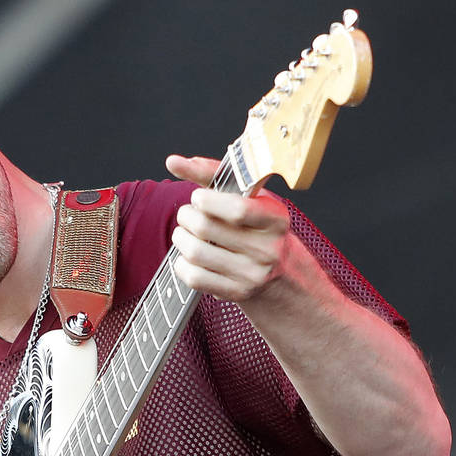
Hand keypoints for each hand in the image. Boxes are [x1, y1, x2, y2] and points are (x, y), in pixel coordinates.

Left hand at [165, 154, 290, 301]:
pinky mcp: (236, 293)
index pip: (237, 209)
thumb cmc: (259, 229)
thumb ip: (214, 175)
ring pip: (196, 252)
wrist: (282, 276)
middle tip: (188, 215)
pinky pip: (194, 277)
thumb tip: (174, 162)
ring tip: (184, 234)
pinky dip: (182, 264)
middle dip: (186, 216)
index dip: (207, 200)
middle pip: (207, 228)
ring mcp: (251, 274)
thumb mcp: (250, 198)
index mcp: (275, 219)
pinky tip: (188, 256)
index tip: (199, 197)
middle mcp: (266, 248)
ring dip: (180, 238)